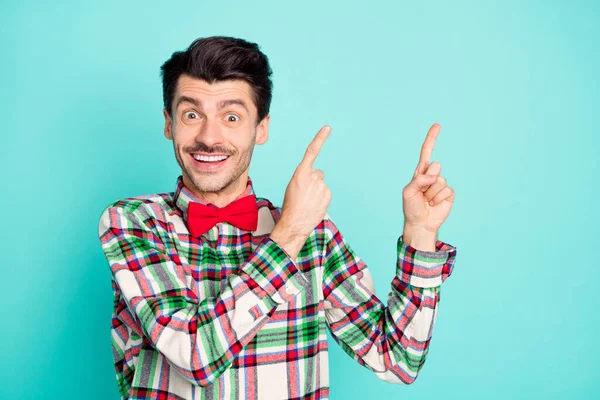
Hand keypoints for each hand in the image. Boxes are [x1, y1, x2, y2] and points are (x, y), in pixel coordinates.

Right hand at [270, 125, 332, 257]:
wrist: (295, 222)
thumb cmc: (291, 204)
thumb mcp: (293, 186)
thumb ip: (305, 177)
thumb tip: (319, 176)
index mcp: (300, 173)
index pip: (311, 152)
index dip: (320, 139)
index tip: (327, 128)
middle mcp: (312, 177)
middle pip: (318, 174)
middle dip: (313, 181)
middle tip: (305, 193)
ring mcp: (322, 186)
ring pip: (321, 184)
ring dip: (317, 191)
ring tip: (308, 201)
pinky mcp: (328, 194)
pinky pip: (325, 193)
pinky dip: (321, 198)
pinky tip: (314, 205)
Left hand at [402, 123, 454, 233]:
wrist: (420, 223)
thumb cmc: (411, 207)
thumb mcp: (408, 192)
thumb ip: (419, 180)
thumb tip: (435, 175)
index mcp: (420, 172)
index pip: (426, 151)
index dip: (432, 138)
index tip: (437, 125)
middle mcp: (432, 175)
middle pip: (435, 166)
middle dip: (427, 180)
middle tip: (422, 193)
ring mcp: (441, 184)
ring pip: (439, 180)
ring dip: (431, 193)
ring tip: (426, 200)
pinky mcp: (449, 193)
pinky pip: (446, 190)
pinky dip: (438, 199)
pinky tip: (433, 204)